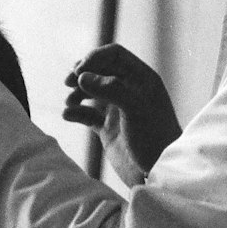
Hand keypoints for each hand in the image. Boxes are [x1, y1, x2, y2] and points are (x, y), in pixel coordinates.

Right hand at [63, 44, 181, 187]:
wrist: (159, 172)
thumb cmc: (155, 137)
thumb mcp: (135, 107)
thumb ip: (109, 88)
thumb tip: (81, 76)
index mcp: (142, 79)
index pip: (115, 55)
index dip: (95, 57)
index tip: (79, 70)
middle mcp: (130, 91)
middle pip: (100, 70)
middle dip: (82, 74)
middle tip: (68, 82)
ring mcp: (118, 110)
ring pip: (91, 92)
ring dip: (77, 93)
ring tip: (69, 103)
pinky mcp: (108, 129)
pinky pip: (87, 115)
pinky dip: (76, 113)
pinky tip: (67, 115)